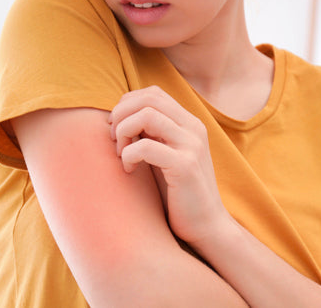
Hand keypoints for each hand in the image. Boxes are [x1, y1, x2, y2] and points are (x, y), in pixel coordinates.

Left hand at [108, 85, 230, 244]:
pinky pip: (146, 147)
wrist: (206, 227)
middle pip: (148, 98)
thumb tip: (118, 116)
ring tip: (121, 153)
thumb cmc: (178, 193)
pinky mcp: (185, 167)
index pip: (152, 93)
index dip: (127, 105)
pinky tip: (129, 170)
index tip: (117, 129)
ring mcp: (191, 146)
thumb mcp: (164, 155)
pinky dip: (129, 155)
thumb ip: (150, 134)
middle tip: (113, 139)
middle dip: (121, 114)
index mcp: (189, 123)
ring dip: (123, 131)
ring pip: (146, 115)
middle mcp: (193, 128)